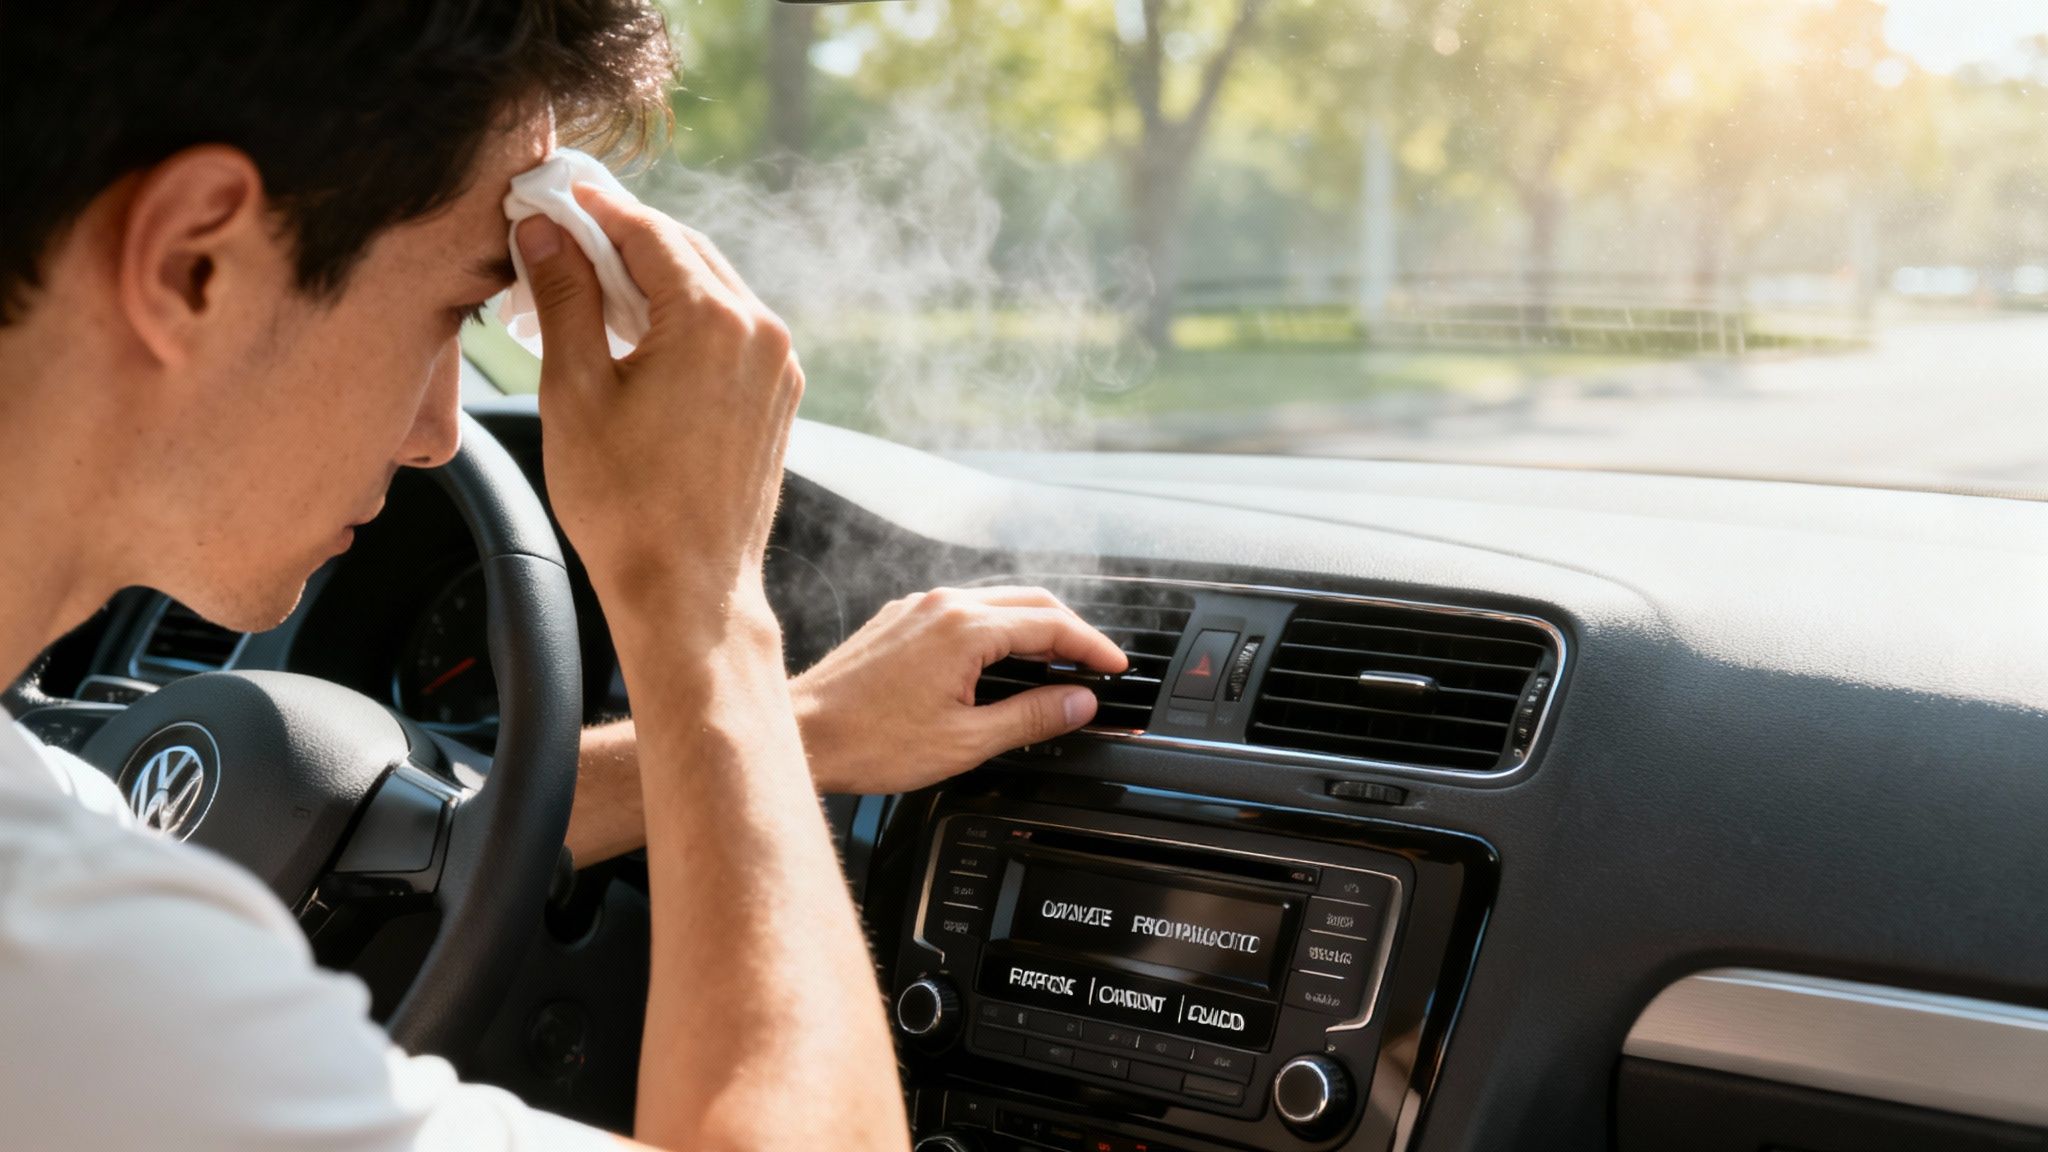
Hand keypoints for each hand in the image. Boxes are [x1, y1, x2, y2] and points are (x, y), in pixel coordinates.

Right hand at [517, 187, 798, 621]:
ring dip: (653, 278)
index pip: (647, 231)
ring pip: (711, 288)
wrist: (687, 590)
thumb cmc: (626, 505)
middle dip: (622, 238)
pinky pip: (729, 331)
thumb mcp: (576, 391)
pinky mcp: (778, 397)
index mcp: (714, 321)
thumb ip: (565, 299)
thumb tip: (546, 233)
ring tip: (586, 286)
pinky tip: (634, 332)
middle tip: (561, 234)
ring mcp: (778, 367)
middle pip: (685, 251)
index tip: (551, 194)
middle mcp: (761, 333)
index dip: (593, 208)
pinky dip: (683, 317)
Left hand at [791, 586, 1129, 793]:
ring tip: (1056, 665)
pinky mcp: (900, 619)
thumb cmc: (869, 741)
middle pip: (1030, 602)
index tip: (1115, 668)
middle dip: (1071, 631)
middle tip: (1095, 664)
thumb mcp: (965, 741)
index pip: (1052, 625)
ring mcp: (918, 608)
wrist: (803, 733)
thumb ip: (1031, 716)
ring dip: (1033, 628)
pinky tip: (1000, 660)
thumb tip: (1078, 703)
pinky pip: (964, 611)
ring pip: (997, 603)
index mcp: (965, 629)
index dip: (1093, 646)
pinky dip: (997, 629)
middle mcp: (943, 605)